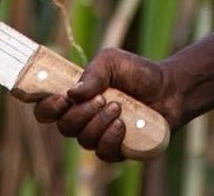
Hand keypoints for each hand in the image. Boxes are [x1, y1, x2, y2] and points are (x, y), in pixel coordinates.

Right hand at [32, 47, 180, 161]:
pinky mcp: (115, 150)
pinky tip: (123, 124)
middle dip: (80, 113)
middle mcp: (82, 118)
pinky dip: (111, 137)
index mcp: (75, 96)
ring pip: (83, 140)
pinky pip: (102, 152)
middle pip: (63, 127)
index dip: (45, 107)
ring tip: (118, 107)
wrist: (168, 89)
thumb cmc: (136, 72)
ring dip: (99, 122)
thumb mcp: (111, 61)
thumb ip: (91, 74)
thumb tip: (71, 93)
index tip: (60, 98)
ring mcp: (98, 136)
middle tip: (101, 98)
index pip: (47, 108)